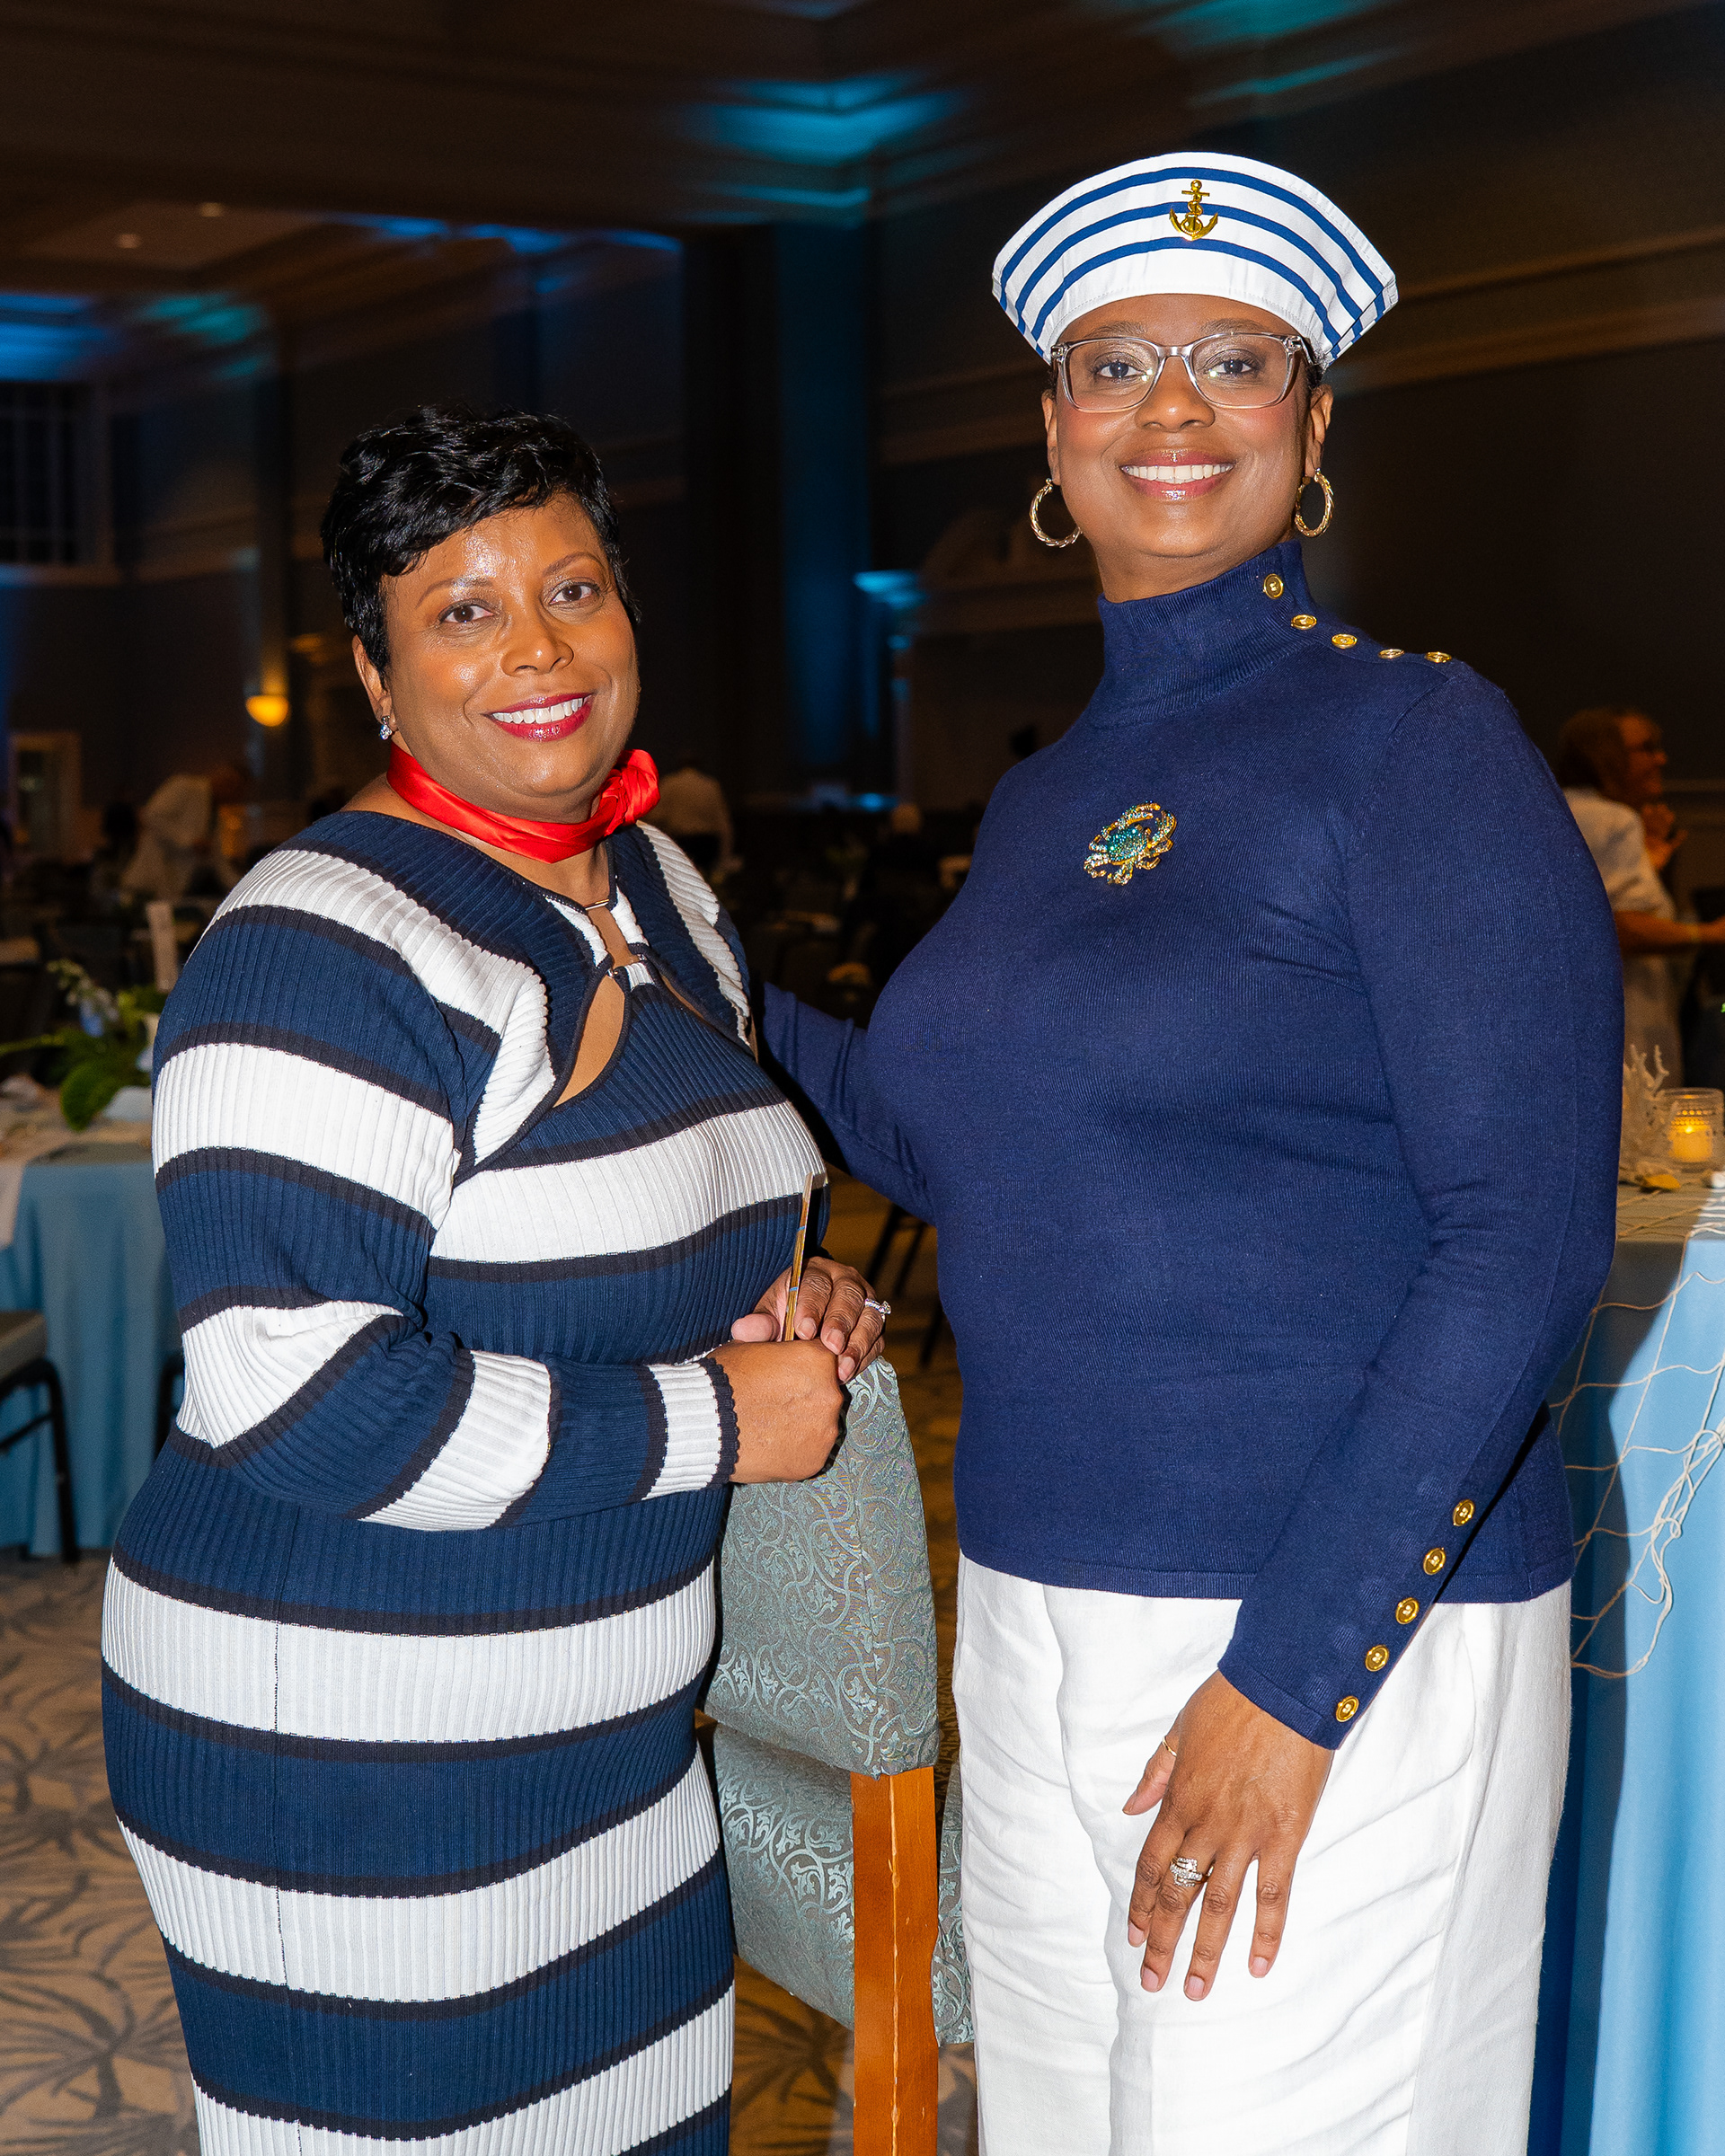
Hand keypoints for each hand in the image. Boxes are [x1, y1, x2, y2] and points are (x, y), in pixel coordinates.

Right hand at [712, 1339, 844, 1483]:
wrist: (704, 1423)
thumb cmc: (723, 1379)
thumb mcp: (750, 1344)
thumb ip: (775, 1338)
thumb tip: (779, 1333)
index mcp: (819, 1360)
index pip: (824, 1361)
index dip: (803, 1370)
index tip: (786, 1378)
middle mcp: (831, 1395)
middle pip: (825, 1394)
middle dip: (805, 1398)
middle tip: (774, 1404)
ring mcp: (824, 1431)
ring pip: (820, 1425)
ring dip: (802, 1425)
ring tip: (769, 1427)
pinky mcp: (814, 1461)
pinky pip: (810, 1452)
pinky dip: (794, 1450)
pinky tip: (770, 1445)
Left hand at [728, 1257, 887, 1382]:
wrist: (802, 1330)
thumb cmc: (784, 1318)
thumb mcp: (768, 1316)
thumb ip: (758, 1323)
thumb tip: (742, 1329)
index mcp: (815, 1272)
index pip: (816, 1283)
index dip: (811, 1306)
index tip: (803, 1331)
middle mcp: (844, 1282)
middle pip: (849, 1296)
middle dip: (840, 1322)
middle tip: (830, 1346)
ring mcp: (864, 1302)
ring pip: (869, 1316)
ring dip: (858, 1342)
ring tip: (843, 1367)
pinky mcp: (874, 1325)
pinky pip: (877, 1338)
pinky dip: (866, 1355)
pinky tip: (850, 1370)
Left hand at [1123, 1671, 1331, 2000]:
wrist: (1281, 1687)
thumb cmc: (1230, 1701)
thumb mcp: (1178, 1730)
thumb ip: (1155, 1774)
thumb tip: (1129, 1810)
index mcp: (1179, 1800)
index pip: (1150, 1864)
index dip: (1139, 1903)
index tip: (1132, 1935)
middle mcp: (1206, 1824)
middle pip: (1178, 1893)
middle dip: (1161, 1940)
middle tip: (1152, 1981)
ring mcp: (1245, 1834)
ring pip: (1219, 1904)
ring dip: (1205, 1950)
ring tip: (1195, 1989)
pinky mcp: (1284, 1837)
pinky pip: (1273, 1893)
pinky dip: (1265, 1932)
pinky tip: (1256, 1965)